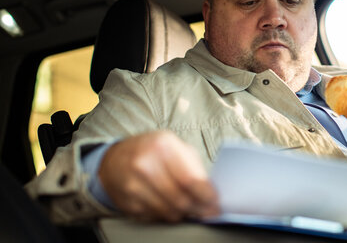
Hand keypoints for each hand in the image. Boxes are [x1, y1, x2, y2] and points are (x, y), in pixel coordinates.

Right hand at [99, 130, 219, 221]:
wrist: (114, 160)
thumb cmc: (152, 152)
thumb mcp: (175, 147)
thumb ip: (194, 167)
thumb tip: (211, 192)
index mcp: (163, 145)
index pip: (191, 179)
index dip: (206, 196)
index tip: (216, 204)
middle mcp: (145, 164)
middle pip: (181, 199)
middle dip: (198, 209)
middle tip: (207, 212)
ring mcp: (133, 184)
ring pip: (169, 212)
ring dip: (184, 214)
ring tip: (190, 208)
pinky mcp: (127, 202)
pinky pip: (155, 217)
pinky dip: (167, 215)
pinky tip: (170, 207)